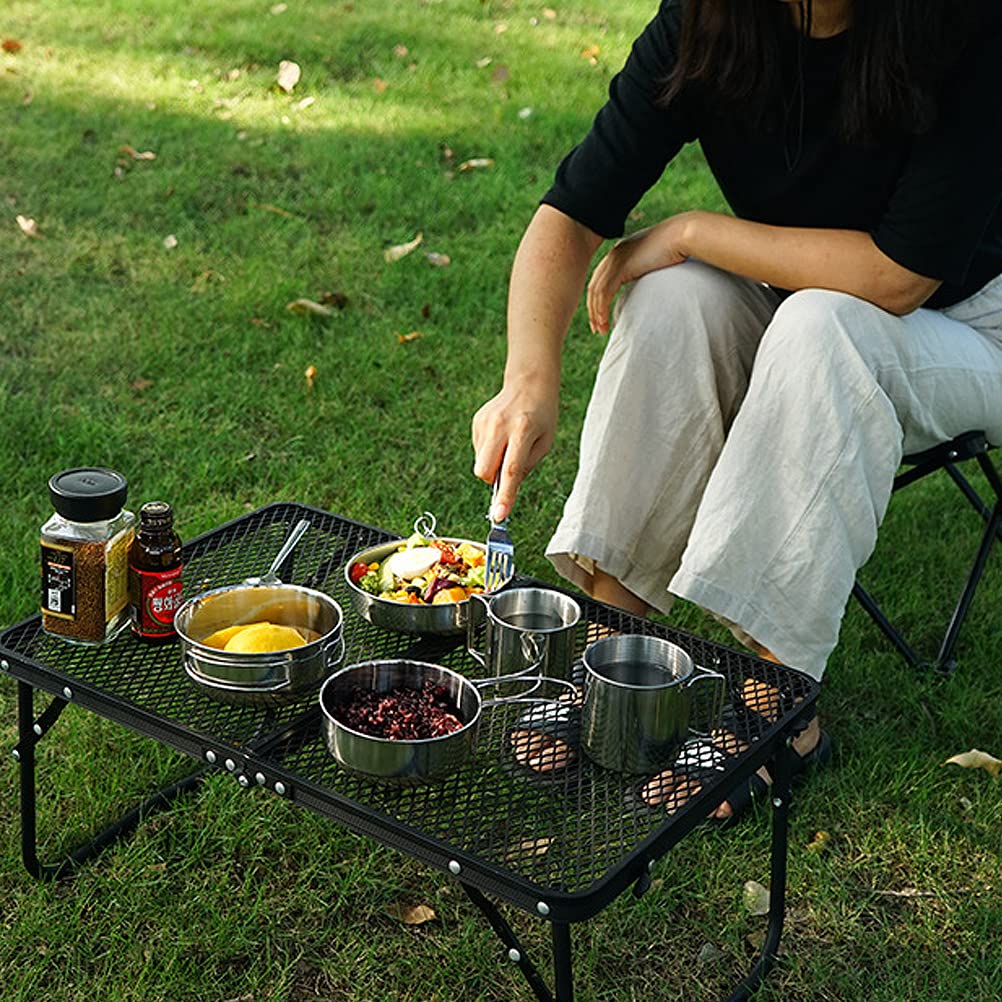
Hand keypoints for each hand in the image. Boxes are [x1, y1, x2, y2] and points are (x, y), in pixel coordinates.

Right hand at [471, 376, 558, 521]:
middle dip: (493, 480)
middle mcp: (500, 426)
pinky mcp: (476, 422)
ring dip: (493, 463)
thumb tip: (505, 490)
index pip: (511, 470)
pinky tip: (502, 436)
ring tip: (510, 443)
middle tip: (508, 470)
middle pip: (484, 470)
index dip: (504, 495)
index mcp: (523, 430)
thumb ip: (525, 467)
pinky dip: (490, 451)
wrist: (528, 383)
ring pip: (480, 463)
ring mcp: (484, 423)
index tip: (499, 515)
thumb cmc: (542, 417)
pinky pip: (479, 451)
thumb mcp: (545, 443)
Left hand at [586, 213, 694, 333]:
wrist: (681, 236)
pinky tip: (604, 321)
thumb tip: (641, 285)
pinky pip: (605, 291)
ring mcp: (615, 259)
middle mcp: (612, 255)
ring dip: (596, 313)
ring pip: (596, 291)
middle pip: (593, 287)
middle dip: (593, 310)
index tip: (599, 318)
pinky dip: (602, 308)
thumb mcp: (651, 262)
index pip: (599, 281)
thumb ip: (641, 272)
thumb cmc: (673, 248)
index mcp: (618, 254)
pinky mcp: (621, 266)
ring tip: (600, 330)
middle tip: (596, 329)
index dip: (596, 301)